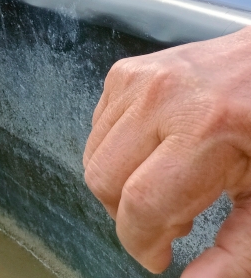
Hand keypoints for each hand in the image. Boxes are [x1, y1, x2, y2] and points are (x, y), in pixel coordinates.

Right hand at [83, 26, 250, 273]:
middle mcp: (162, 98)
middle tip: (169, 222)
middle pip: (104, 179)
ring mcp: (138, 79)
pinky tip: (156, 153)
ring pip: (94, 155)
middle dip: (128, 215)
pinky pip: (99, 127)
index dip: (144, 244)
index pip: (143, 203)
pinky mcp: (125, 72)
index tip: (160, 258)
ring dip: (121, 183)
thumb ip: (237, 249)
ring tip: (166, 185)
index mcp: (205, 129)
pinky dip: (119, 151)